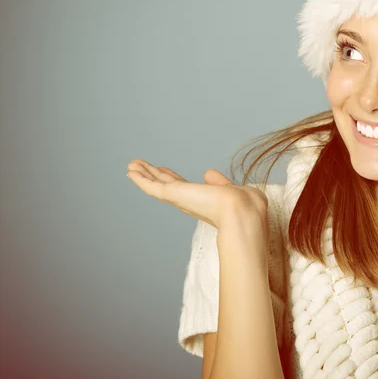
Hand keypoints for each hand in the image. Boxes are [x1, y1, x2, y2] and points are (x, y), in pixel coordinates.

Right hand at [127, 159, 268, 229]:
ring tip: (131, 165)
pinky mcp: (175, 195)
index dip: (172, 178)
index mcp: (203, 200)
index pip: (184, 187)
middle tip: (139, 166)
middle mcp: (189, 201)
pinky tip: (132, 170)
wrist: (243, 212)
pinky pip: (153, 186)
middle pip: (166, 185)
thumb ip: (219, 182)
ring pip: (157, 185)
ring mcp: (181, 199)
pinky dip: (141, 179)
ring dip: (144, 174)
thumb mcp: (232, 190)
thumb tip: (209, 173)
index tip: (163, 170)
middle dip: (153, 176)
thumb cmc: (246, 206)